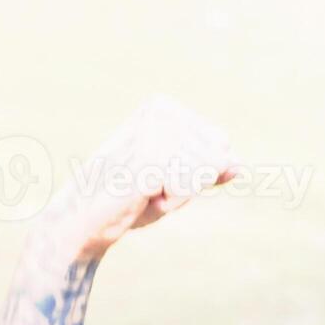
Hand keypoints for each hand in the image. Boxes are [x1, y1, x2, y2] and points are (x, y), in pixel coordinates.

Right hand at [40, 94, 237, 258]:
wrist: (85, 217)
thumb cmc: (132, 198)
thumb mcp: (181, 182)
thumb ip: (211, 172)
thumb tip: (240, 165)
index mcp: (165, 107)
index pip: (221, 144)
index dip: (200, 172)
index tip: (163, 175)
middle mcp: (161, 110)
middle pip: (218, 157)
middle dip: (193, 183)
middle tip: (153, 185)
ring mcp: (154, 130)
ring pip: (207, 172)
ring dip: (181, 193)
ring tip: (147, 190)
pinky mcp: (150, 154)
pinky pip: (192, 185)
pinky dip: (173, 200)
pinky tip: (144, 195)